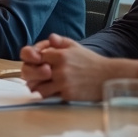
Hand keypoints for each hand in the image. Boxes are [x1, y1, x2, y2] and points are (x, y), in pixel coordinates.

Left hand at [19, 34, 137, 101]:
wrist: (107, 76)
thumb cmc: (90, 61)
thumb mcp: (75, 46)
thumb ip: (60, 41)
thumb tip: (49, 39)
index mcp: (60, 54)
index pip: (34, 57)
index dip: (33, 60)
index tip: (35, 63)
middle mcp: (60, 68)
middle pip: (30, 73)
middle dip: (29, 75)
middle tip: (32, 77)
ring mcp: (63, 83)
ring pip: (37, 88)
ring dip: (36, 87)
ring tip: (40, 86)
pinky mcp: (67, 95)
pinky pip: (49, 97)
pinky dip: (48, 95)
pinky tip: (51, 92)